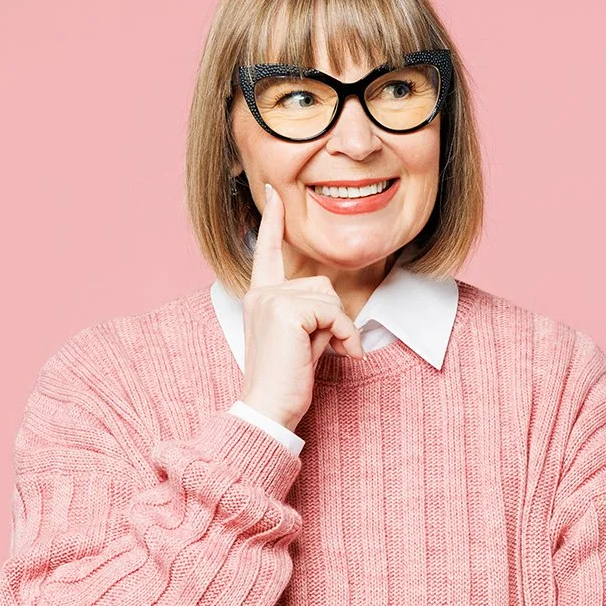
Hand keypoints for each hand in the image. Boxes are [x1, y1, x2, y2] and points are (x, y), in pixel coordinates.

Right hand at [239, 182, 364, 431]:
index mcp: (259, 297)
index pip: (267, 252)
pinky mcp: (286, 311)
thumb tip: (334, 307)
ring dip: (339, 328)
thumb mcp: (299, 340)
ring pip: (329, 297)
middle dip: (333, 318)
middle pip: (321, 284)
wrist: (268, 411)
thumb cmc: (286, 382)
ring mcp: (271, 300)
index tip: (275, 194)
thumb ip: (310, 314)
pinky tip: (340, 356)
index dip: (272, 222)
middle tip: (321, 350)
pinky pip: (334, 312)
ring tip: (325, 355)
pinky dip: (345, 335)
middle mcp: (261, 293)